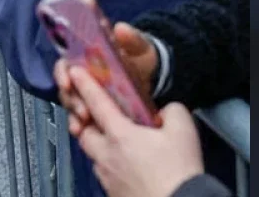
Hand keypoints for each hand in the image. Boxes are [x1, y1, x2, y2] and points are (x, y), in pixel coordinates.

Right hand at [57, 23, 157, 132]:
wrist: (154, 76)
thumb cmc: (141, 57)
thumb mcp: (139, 46)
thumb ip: (131, 39)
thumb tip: (120, 29)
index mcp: (87, 57)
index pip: (66, 63)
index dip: (62, 73)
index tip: (68, 82)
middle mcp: (83, 75)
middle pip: (66, 88)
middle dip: (71, 100)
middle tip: (82, 111)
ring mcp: (88, 94)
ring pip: (72, 104)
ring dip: (74, 115)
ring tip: (82, 125)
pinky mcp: (95, 110)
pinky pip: (82, 119)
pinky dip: (80, 125)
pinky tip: (82, 132)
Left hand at [61, 65, 202, 196]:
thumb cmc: (178, 174)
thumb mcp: (184, 131)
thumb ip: (172, 111)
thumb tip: (167, 111)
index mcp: (120, 136)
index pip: (96, 103)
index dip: (84, 85)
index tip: (75, 73)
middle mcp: (107, 155)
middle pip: (82, 132)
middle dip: (83, 120)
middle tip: (93, 113)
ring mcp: (107, 176)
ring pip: (92, 155)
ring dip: (97, 144)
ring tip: (113, 141)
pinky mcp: (112, 192)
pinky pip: (103, 174)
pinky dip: (109, 164)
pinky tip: (124, 164)